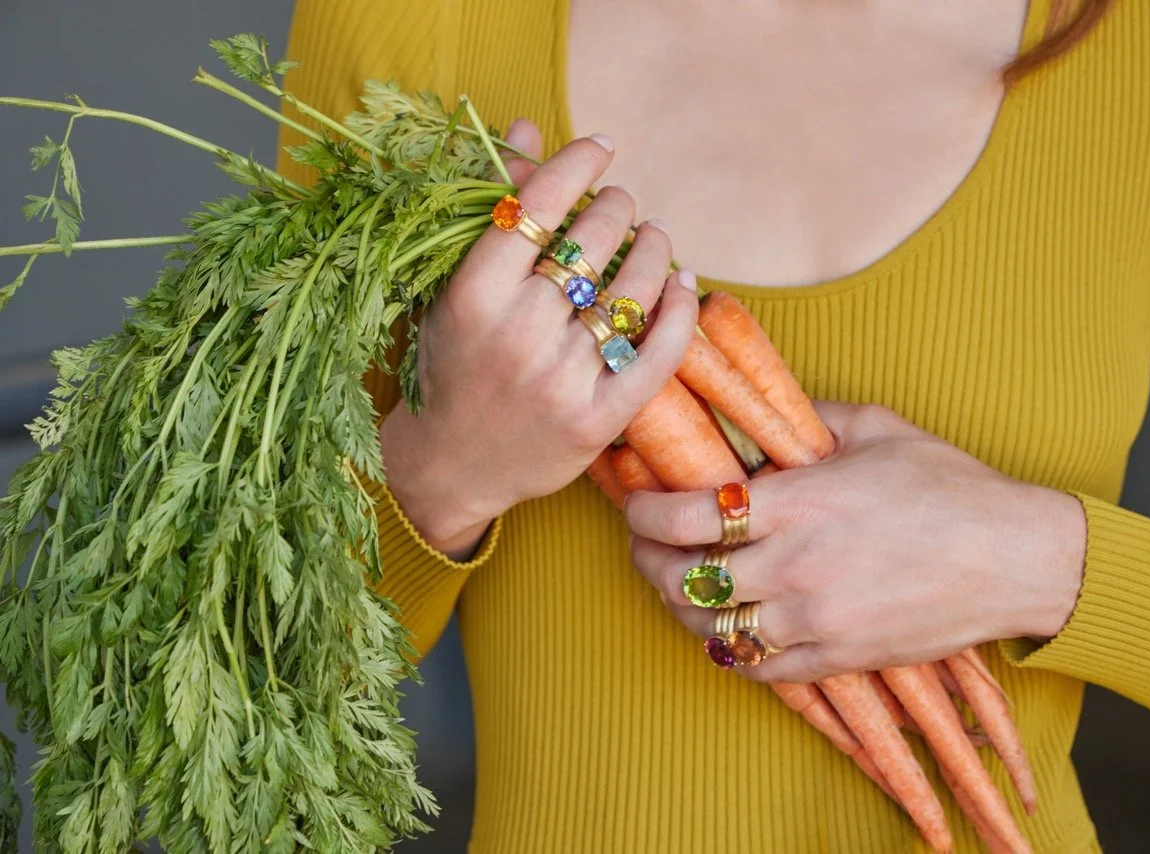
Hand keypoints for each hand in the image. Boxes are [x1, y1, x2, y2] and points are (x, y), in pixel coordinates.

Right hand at [381, 120, 698, 558]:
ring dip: (654, 248)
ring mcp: (562, 379)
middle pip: (593, 241)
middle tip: (622, 203)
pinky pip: (658, 352)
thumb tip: (530, 129)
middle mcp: (519, 333)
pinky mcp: (597, 418)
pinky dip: (680, 311)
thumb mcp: (452, 287)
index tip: (600, 145)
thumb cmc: (451, 364)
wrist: (450, 466)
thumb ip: (491, 209)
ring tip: (655, 235)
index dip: (578, 163)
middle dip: (617, 206)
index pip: (541, 205)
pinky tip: (683, 283)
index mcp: (474, 294)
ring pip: (633, 290)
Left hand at [624, 401, 1086, 682]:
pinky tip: (725, 626)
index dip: (646, 511)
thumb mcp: (874, 428)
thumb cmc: (949, 485)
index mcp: (799, 503)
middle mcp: (795, 566)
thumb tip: (756, 411)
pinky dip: (728, 648)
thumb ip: (805, 418)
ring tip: (675, 585)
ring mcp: (814, 620)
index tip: (638, 502)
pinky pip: (757, 668)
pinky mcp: (836, 658)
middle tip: (643, 544)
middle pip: (684, 579)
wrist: (1015, 558)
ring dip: (681, 608)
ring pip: (711, 630)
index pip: (689, 515)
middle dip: (648, 560)